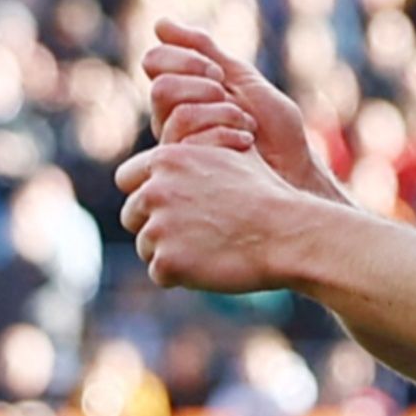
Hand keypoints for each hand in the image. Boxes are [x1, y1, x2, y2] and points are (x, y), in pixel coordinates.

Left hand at [115, 140, 312, 293]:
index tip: (170, 207)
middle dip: (156, 226)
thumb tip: (187, 140)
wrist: (287, 232)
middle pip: (132, 216)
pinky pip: (161, 274)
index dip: (149, 195)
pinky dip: (182, 276)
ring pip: (146, 247)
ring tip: (209, 249)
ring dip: (170, 252)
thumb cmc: (267, 193)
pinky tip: (212, 265)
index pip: (128, 179)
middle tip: (193, 235)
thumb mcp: (233, 153)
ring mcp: (158, 227)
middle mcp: (154, 190)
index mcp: (166, 159)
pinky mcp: (167, 261)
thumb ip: (198, 149)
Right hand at [140, 19, 342, 201]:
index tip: (219, 71)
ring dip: (223, 113)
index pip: (154, 62)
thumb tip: (160, 23)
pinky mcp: (189, 171)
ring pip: (179, 115)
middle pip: (161, 88)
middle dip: (203, 87)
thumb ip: (203, 50)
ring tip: (246, 124)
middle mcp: (170, 120)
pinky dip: (228, 136)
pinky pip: (193, 144)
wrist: (294, 166)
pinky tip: (246, 145)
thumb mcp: (240, 77)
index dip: (184, 58)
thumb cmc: (272, 127)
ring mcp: (177, 148)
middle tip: (229, 96)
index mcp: (180, 94)